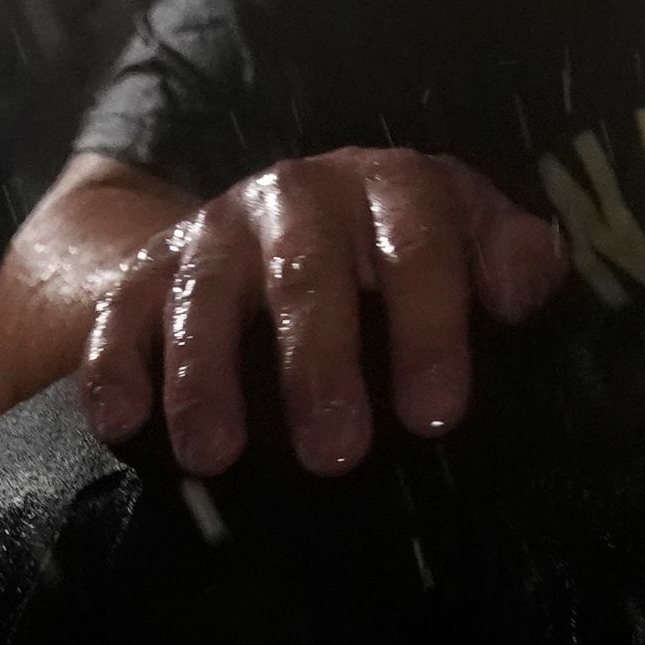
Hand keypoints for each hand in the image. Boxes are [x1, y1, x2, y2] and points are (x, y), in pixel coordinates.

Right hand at [80, 148, 568, 476]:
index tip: (436, 415)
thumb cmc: (405, 249)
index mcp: (395, 187)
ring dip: (208, 376)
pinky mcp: (151, 265)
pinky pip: (123, 310)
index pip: (420, 248)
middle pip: (308, 275)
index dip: (429, 328)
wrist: (292, 214)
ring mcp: (219, 227)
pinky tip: (123, 423)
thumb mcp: (471, 237)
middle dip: (320, 366)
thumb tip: (527, 288)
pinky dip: (117, 363)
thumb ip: (512, 260)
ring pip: (208, 294)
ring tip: (217, 457)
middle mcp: (302, 194)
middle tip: (336, 455)